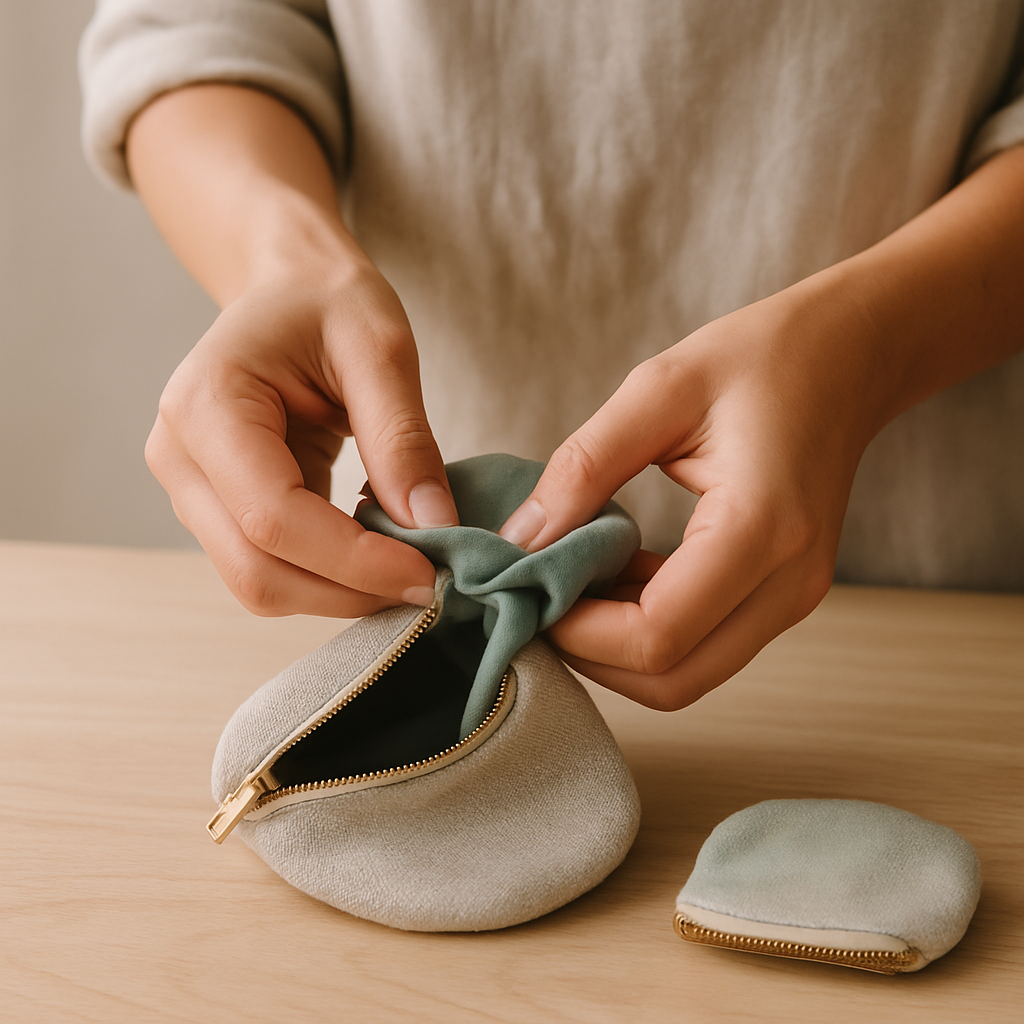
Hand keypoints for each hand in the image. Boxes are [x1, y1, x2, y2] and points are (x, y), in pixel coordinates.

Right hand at [146, 252, 457, 617]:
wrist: (290, 289)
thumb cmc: (329, 301)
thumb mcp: (381, 348)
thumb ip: (403, 439)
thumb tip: (434, 527)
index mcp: (207, 404)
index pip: (273, 517)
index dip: (354, 560)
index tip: (430, 573)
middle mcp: (179, 456)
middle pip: (256, 570)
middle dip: (348, 591)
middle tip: (430, 583)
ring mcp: (191, 489)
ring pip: (259, 583)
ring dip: (339, 593)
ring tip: (410, 567)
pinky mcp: (218, 508)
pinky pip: (270, 567)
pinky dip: (328, 577)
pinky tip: (379, 553)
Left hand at [499, 278, 883, 709]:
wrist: (848, 356)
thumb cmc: (759, 359)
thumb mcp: (658, 391)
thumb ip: (584, 468)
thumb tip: (521, 541)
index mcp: (762, 529)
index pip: (657, 636)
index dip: (578, 633)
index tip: (525, 589)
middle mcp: (788, 583)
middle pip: (672, 681)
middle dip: (591, 656)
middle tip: (538, 598)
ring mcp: (793, 597)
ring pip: (687, 674)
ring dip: (617, 649)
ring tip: (569, 584)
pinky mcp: (782, 595)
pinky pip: (705, 644)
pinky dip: (648, 630)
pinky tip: (614, 576)